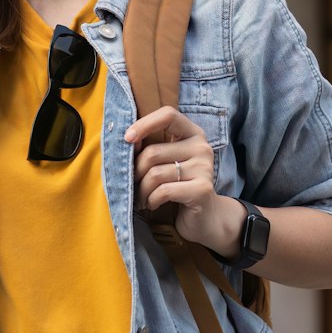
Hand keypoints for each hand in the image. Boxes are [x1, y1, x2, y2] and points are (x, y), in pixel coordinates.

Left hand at [126, 105, 242, 254]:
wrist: (204, 217)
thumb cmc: (178, 186)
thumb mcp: (167, 162)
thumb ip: (152, 148)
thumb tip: (127, 141)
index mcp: (193, 134)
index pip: (168, 115)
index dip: (144, 124)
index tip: (128, 139)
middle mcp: (201, 147)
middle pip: (153, 153)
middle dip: (136, 173)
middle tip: (134, 185)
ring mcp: (204, 168)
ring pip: (155, 174)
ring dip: (141, 191)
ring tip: (141, 198)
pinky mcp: (202, 189)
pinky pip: (163, 191)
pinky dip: (151, 200)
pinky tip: (152, 204)